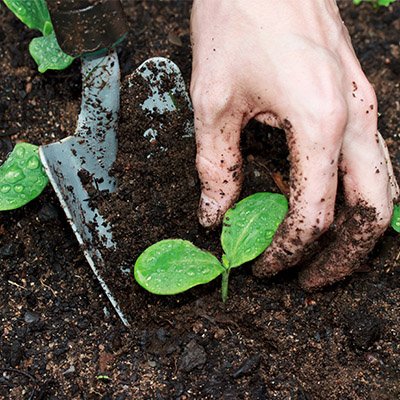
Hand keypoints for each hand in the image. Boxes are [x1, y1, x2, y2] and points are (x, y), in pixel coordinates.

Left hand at [190, 0, 398, 289]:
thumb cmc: (237, 17)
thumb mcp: (213, 102)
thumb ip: (216, 165)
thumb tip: (214, 215)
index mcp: (321, 121)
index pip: (315, 213)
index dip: (288, 249)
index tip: (262, 265)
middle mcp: (356, 118)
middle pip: (373, 212)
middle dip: (344, 256)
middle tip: (309, 279)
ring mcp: (362, 106)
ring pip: (379, 188)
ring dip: (352, 228)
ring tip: (315, 251)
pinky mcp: (353, 98)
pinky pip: (363, 161)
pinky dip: (345, 194)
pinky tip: (313, 200)